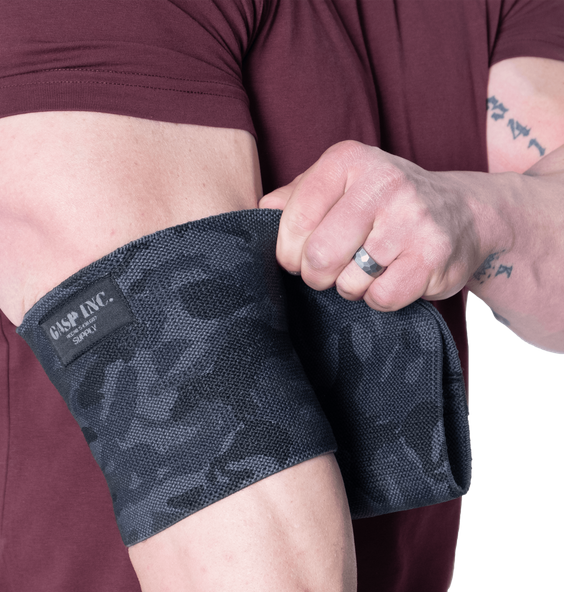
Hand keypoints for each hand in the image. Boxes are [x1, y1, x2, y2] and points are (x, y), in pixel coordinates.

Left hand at [259, 140, 490, 311]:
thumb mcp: (342, 183)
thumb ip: (298, 195)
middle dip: (316, 275)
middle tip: (329, 271)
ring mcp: (412, 219)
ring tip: (366, 269)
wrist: (462, 211)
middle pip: (318, 255)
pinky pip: (380, 298)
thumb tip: (261, 213)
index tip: (298, 257)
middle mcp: (383, 183)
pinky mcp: (434, 256)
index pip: (294, 219)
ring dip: (349, 286)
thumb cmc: (386, 201)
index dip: (288, 252)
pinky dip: (377, 299)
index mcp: (348, 161)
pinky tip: (388, 278)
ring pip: (348, 281)